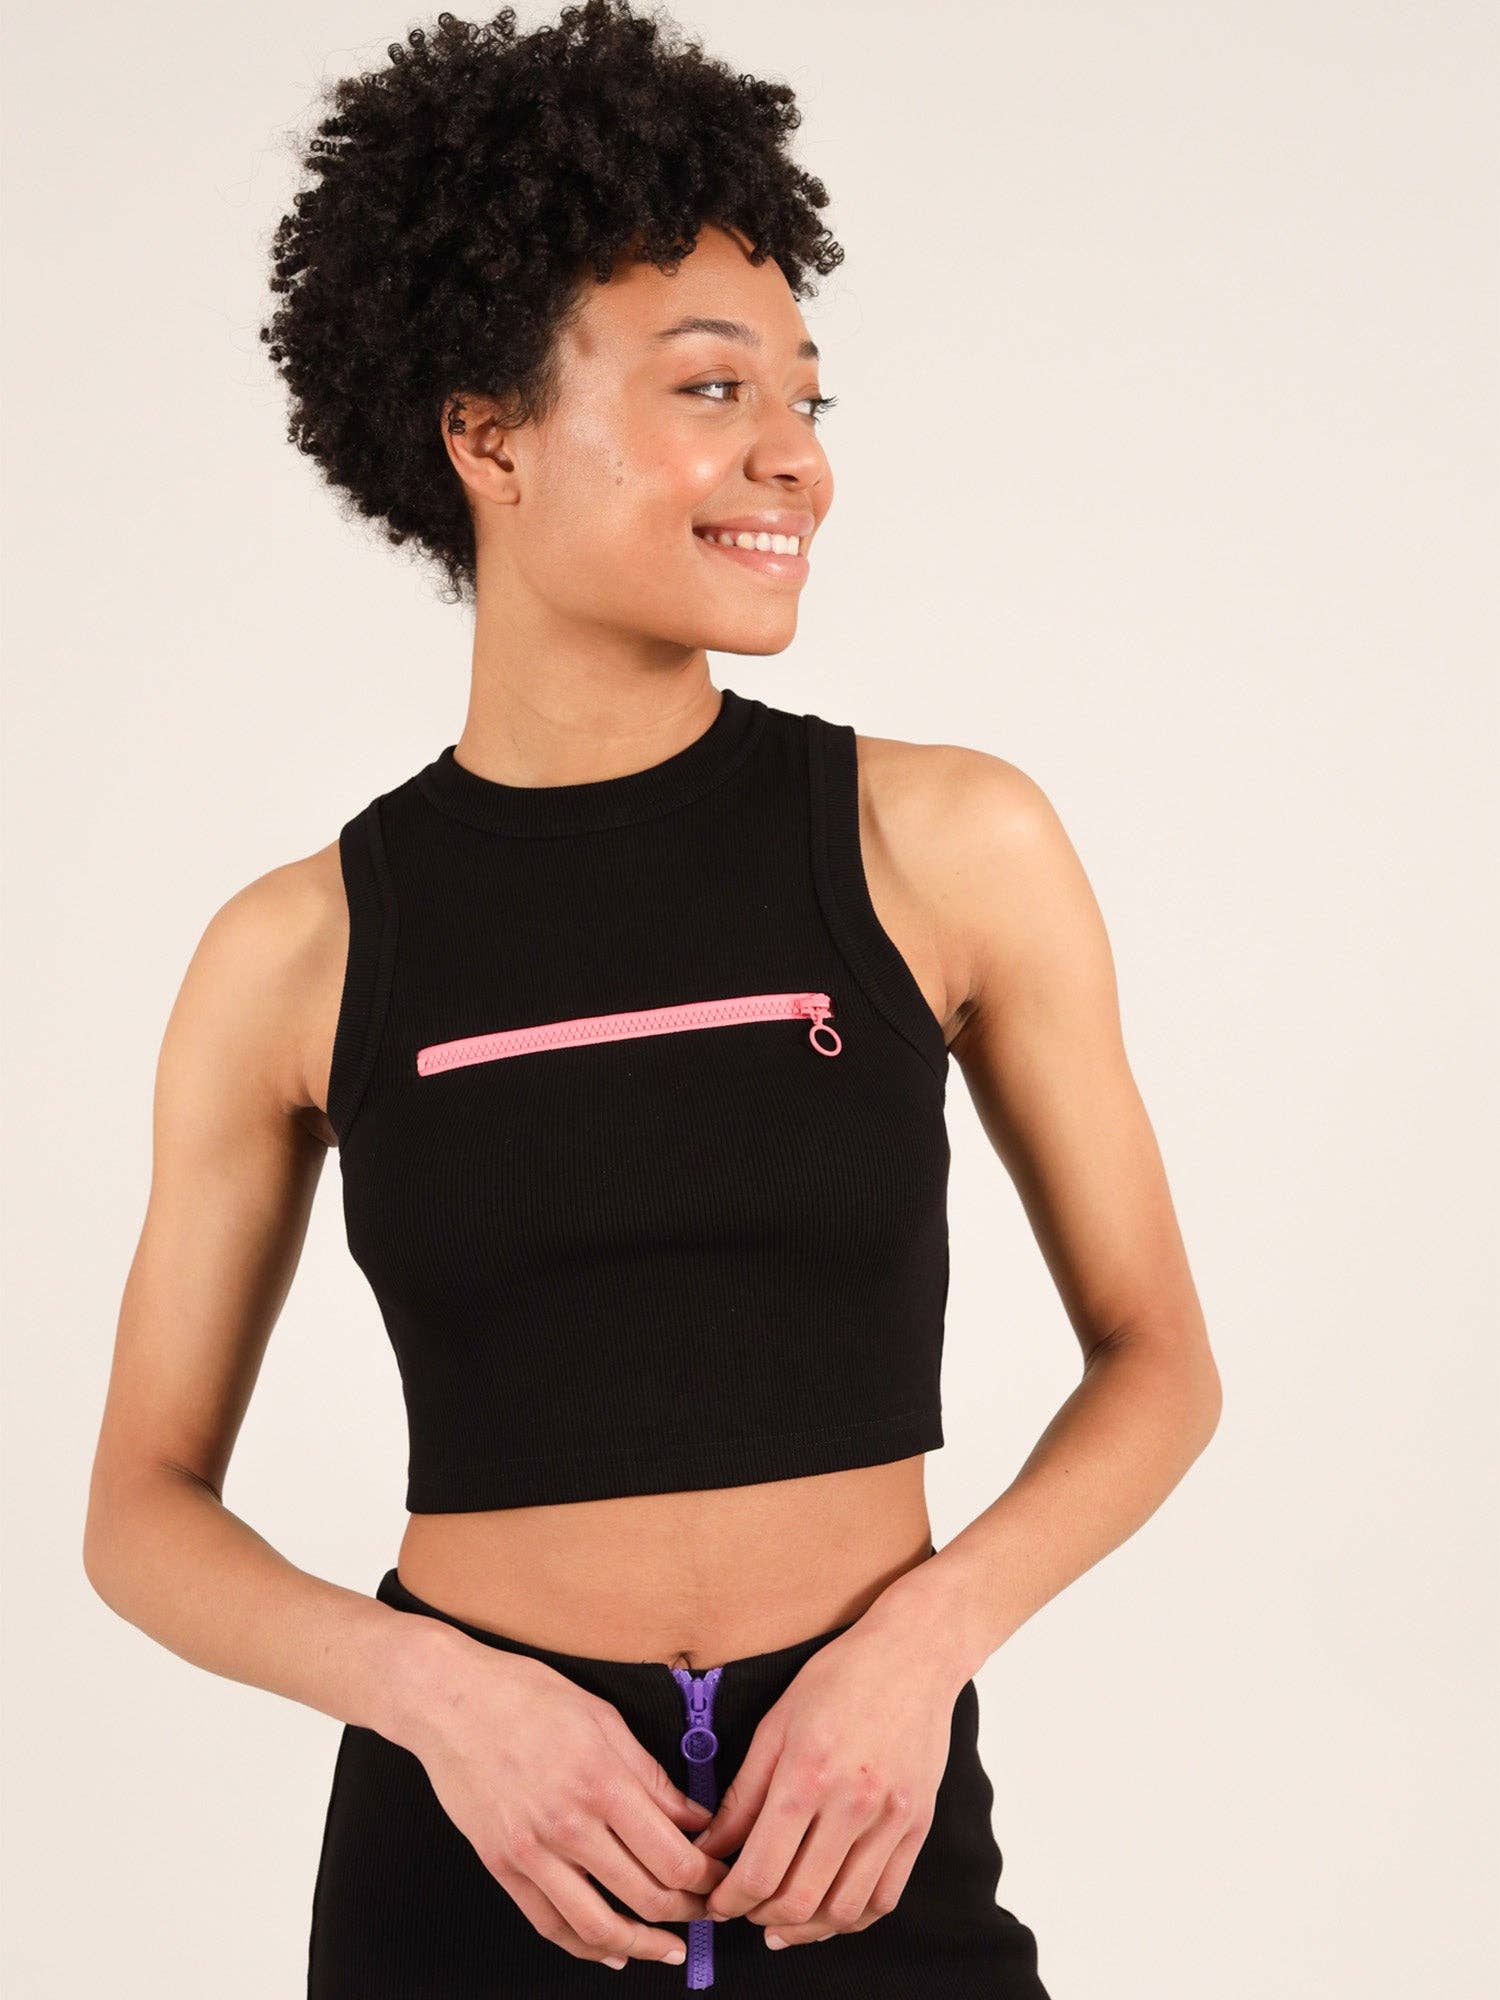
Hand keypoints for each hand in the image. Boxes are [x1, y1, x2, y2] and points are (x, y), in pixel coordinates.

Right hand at [412, 1637, 729, 1969]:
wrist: (450, 1701)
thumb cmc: (527, 1696)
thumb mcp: (603, 1718)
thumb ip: (652, 1775)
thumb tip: (695, 1817)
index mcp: (603, 1783)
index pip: (674, 1856)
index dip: (708, 1877)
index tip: (721, 1875)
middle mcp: (569, 1825)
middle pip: (646, 1896)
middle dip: (689, 1912)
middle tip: (708, 1910)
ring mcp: (532, 1852)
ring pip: (599, 1926)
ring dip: (644, 1945)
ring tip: (669, 1948)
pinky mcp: (502, 1867)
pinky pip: (550, 1925)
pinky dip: (586, 1947)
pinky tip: (612, 1951)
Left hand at [691, 1611, 959, 1948]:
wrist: (912, 1656)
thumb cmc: (839, 1679)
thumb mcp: (776, 1725)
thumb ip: (743, 1793)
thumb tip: (710, 1847)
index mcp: (807, 1775)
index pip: (759, 1869)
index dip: (730, 1901)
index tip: (717, 1903)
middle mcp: (852, 1804)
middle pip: (799, 1899)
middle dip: (760, 1917)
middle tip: (744, 1911)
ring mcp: (891, 1819)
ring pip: (843, 1910)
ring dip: (805, 1929)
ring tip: (782, 1921)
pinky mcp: (918, 1825)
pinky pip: (885, 1897)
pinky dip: (852, 1918)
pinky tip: (828, 1910)